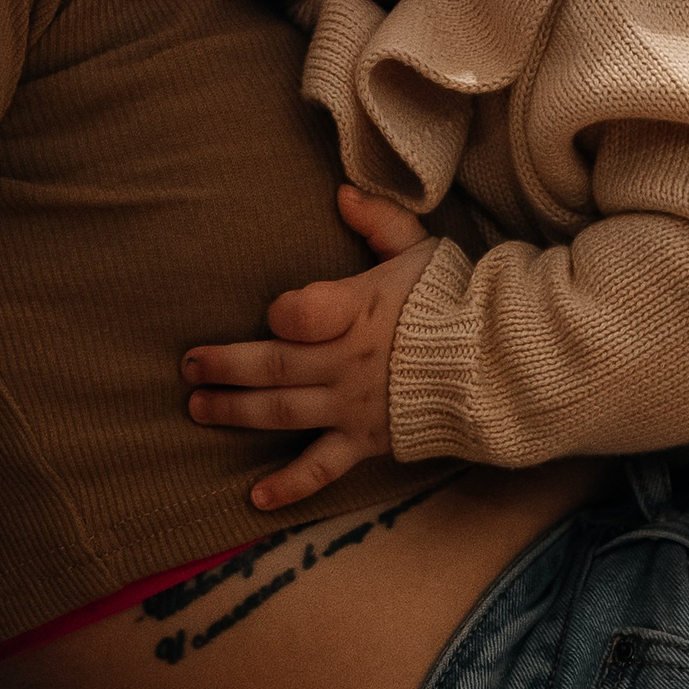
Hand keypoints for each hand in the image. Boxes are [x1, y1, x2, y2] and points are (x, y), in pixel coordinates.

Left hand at [182, 186, 437, 513]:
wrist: (500, 365)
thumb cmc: (455, 300)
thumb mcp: (422, 251)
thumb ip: (380, 222)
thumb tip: (342, 191)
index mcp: (360, 310)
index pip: (305, 312)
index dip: (284, 313)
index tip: (271, 313)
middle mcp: (348, 361)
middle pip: (273, 365)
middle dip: (225, 365)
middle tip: (188, 366)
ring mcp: (354, 405)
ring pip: (282, 410)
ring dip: (235, 411)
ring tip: (198, 408)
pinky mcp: (365, 440)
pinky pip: (321, 467)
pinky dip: (289, 485)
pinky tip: (255, 497)